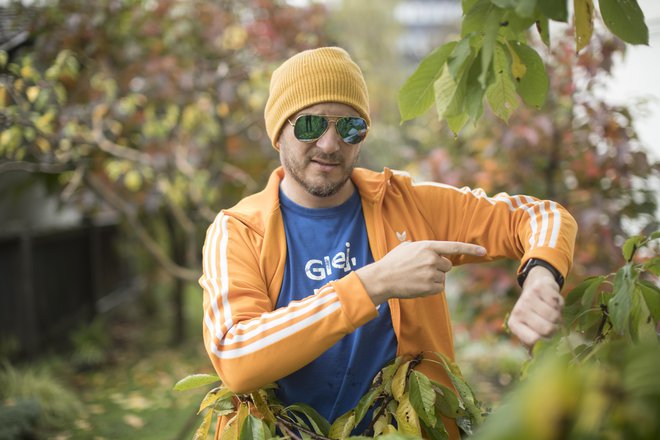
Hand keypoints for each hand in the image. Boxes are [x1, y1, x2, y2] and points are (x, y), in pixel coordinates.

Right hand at [356, 240, 486, 305]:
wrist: (382, 278)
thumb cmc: (393, 262)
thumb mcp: (407, 247)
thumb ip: (423, 247)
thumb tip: (432, 250)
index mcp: (427, 246)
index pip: (454, 247)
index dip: (470, 249)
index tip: (484, 251)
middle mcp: (432, 259)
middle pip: (448, 266)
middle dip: (439, 268)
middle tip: (421, 270)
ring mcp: (431, 273)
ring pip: (443, 278)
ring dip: (433, 279)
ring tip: (416, 278)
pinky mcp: (429, 287)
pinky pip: (439, 288)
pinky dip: (431, 289)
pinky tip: (418, 286)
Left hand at [507, 266, 563, 347]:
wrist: (535, 286)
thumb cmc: (536, 314)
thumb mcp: (532, 329)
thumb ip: (537, 345)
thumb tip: (542, 362)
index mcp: (515, 324)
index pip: (535, 341)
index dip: (548, 341)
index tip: (550, 337)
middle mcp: (518, 310)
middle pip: (547, 329)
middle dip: (556, 328)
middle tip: (553, 324)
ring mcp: (528, 297)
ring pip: (554, 316)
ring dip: (559, 316)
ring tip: (552, 312)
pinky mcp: (539, 287)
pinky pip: (558, 302)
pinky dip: (560, 304)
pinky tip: (553, 302)